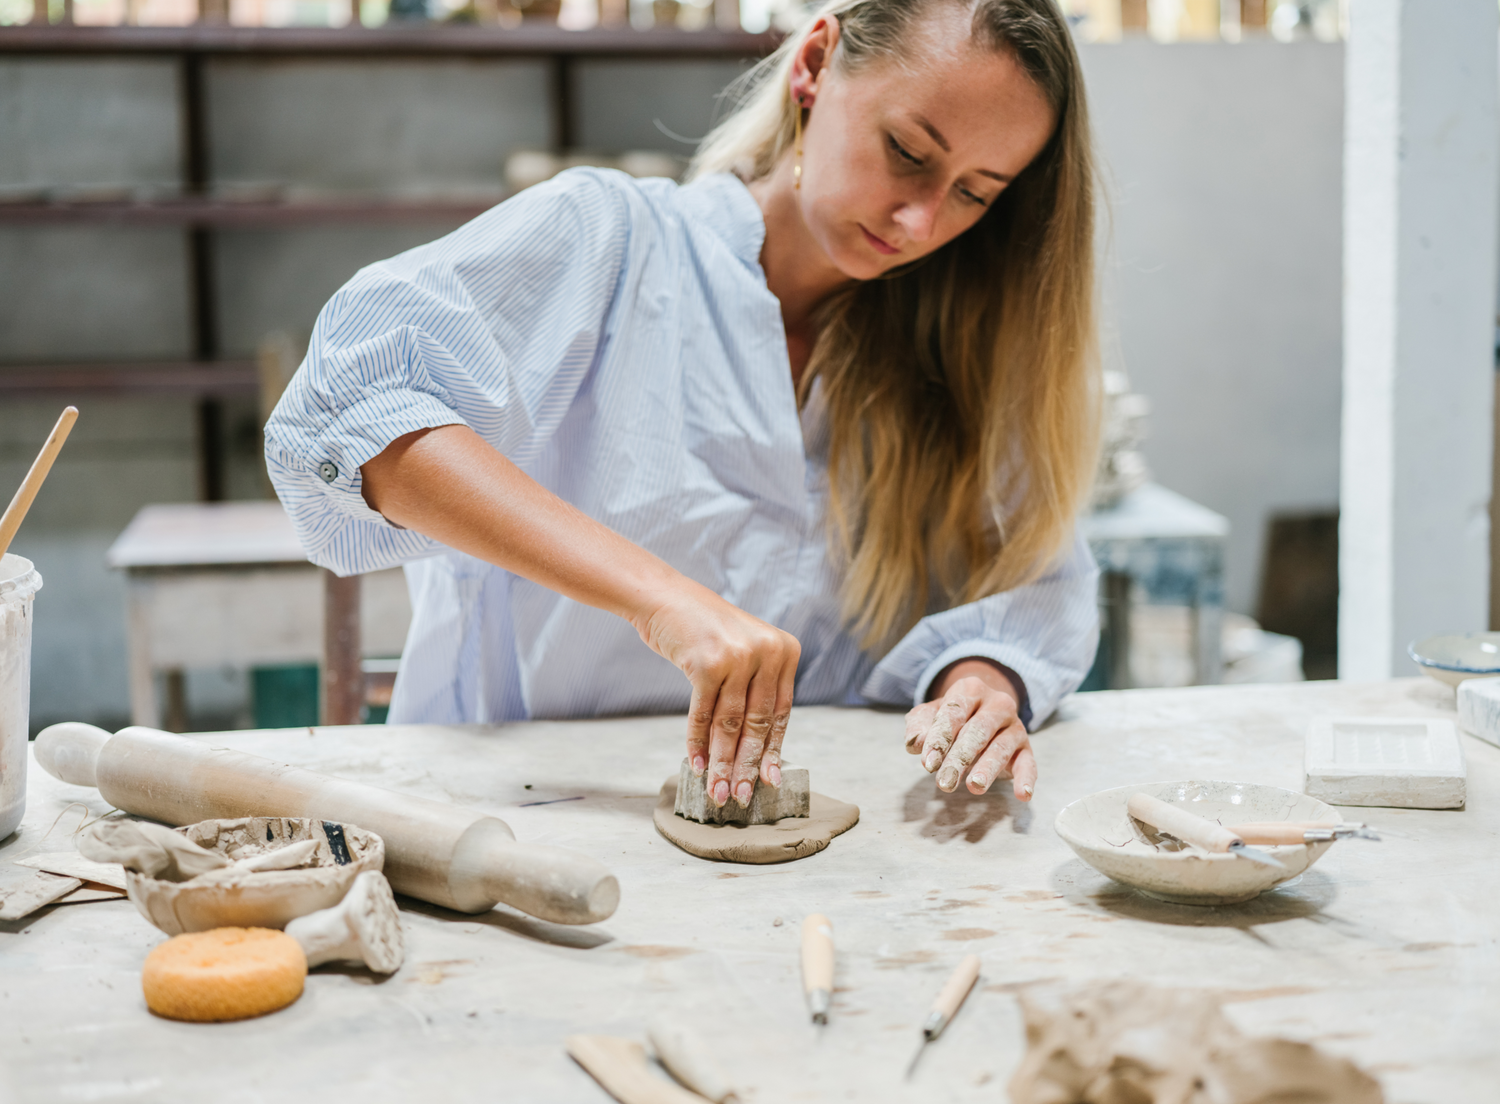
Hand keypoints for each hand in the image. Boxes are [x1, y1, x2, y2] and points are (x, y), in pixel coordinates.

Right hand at [634, 581, 800, 809]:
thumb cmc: (704, 631)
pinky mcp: (708, 663)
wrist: (665, 598)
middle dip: (747, 765)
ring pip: (730, 724)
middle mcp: (768, 651)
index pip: (782, 712)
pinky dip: (698, 743)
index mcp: (785, 649)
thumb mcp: (744, 652)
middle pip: (758, 722)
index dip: (773, 750)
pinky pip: (703, 714)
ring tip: (717, 790)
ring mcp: (738, 656)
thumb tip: (758, 753)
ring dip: (722, 763)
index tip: (769, 781)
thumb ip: (756, 690)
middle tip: (740, 795)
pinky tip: (695, 764)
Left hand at [904, 661, 1035, 799]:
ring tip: (974, 787)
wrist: (982, 711)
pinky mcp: (1026, 747)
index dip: (940, 739)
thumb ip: (919, 726)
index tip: (927, 764)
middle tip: (944, 783)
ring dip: (987, 769)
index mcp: (970, 689)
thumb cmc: (951, 717)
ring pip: (1001, 748)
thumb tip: (914, 743)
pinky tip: (1023, 795)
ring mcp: (1014, 725)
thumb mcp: (930, 716)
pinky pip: (1029, 763)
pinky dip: (1027, 779)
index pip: (953, 713)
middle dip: (959, 758)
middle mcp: (997, 703)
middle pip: (977, 731)